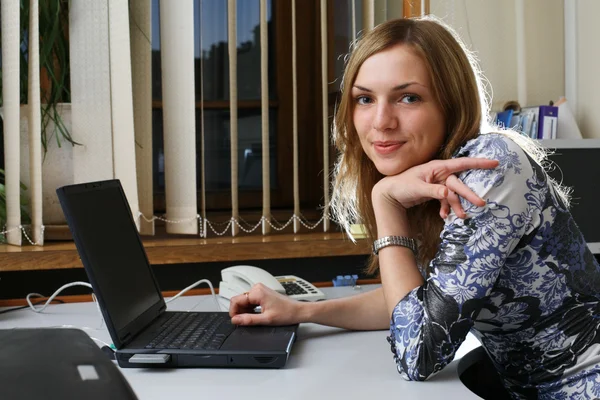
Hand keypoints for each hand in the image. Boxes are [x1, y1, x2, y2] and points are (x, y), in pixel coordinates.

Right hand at [229, 283, 303, 325]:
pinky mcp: (262, 293)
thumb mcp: (266, 319)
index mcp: (257, 292)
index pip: (235, 300)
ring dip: (245, 311)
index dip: (233, 312)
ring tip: (255, 318)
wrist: (297, 311)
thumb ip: (249, 320)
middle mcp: (257, 288)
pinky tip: (257, 314)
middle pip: (239, 300)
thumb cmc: (287, 313)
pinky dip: (250, 308)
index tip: (236, 321)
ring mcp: (260, 289)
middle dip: (240, 312)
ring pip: (244, 301)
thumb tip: (236, 320)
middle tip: (246, 322)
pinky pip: (250, 300)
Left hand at [373, 157, 497, 218]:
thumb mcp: (417, 188)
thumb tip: (448, 193)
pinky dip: (446, 208)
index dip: (479, 163)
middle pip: (458, 184)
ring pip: (453, 194)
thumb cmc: (401, 185)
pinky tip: (444, 216)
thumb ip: (433, 190)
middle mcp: (440, 174)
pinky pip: (445, 200)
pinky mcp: (435, 192)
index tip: (495, 163)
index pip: (462, 164)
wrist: (389, 193)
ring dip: (457, 205)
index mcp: (437, 167)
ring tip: (462, 217)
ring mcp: (438, 183)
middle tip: (481, 203)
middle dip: (469, 194)